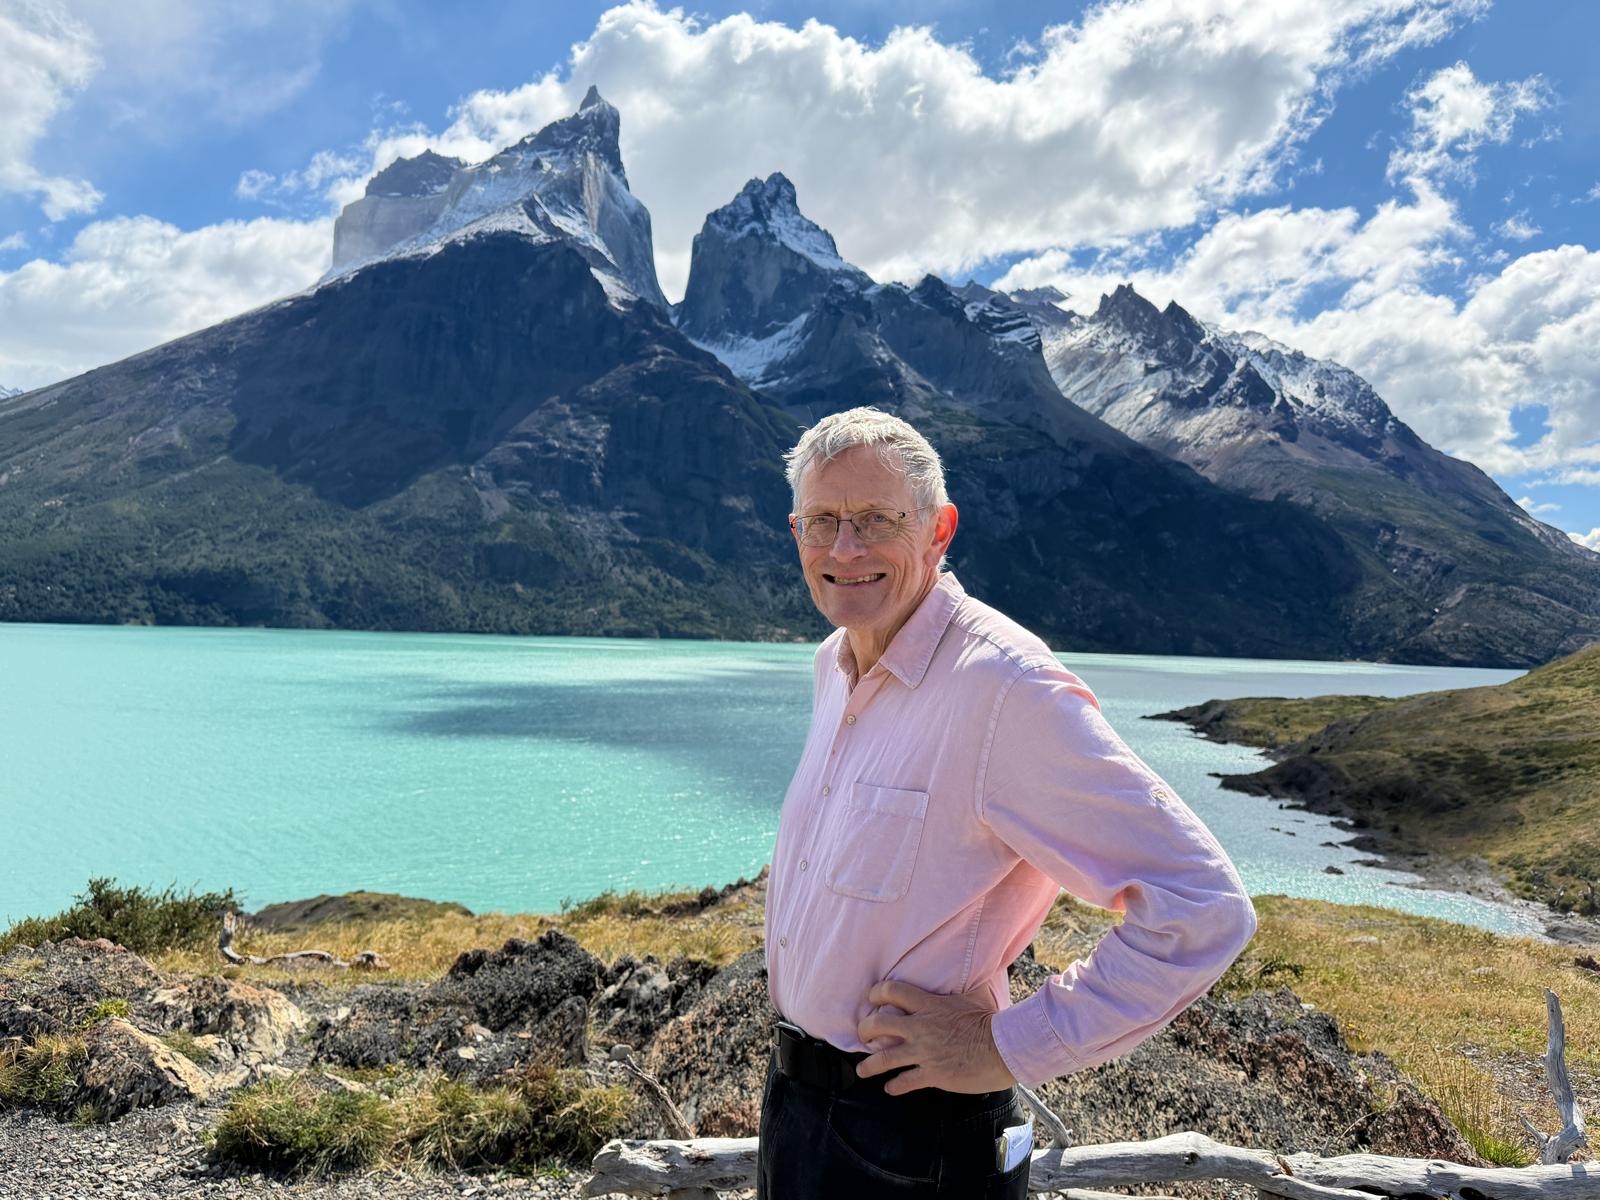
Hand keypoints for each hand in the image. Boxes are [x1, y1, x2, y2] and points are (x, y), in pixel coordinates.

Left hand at [855, 979, 1016, 1094]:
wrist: (1004, 1048)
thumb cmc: (991, 1020)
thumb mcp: (972, 996)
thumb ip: (960, 986)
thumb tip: (967, 969)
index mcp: (929, 1005)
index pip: (892, 991)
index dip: (877, 993)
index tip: (872, 999)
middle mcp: (921, 1027)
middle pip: (879, 1024)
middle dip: (865, 1030)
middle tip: (863, 1036)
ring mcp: (925, 1052)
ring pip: (884, 1059)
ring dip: (869, 1066)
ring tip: (863, 1070)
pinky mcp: (933, 1075)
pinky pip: (905, 1082)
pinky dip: (894, 1086)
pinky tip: (891, 1088)